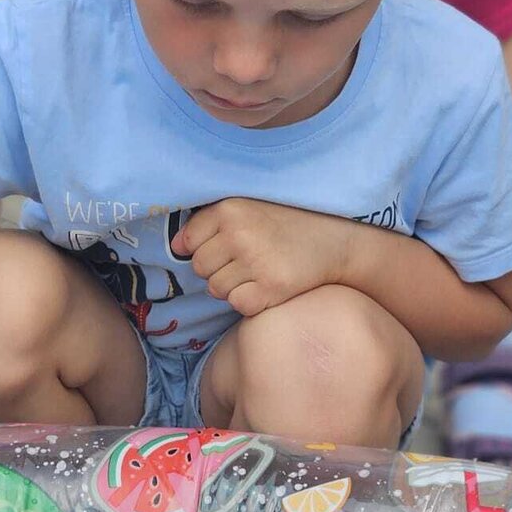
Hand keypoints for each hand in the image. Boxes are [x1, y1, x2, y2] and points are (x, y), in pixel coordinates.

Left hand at [173, 198, 354, 316]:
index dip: (204, 249)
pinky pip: (238, 304)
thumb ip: (212, 221)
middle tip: (247, 260)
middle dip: (218, 269)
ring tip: (258, 271)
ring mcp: (255, 261)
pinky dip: (250, 301)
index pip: (188, 242)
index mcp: (230, 209)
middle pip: (201, 268)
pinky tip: (267, 286)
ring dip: (233, 286)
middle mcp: (239, 234)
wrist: (335, 240)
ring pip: (216, 289)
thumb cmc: (286, 224)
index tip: (226, 247)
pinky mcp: (271, 287)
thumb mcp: (250, 207)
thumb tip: (177, 246)